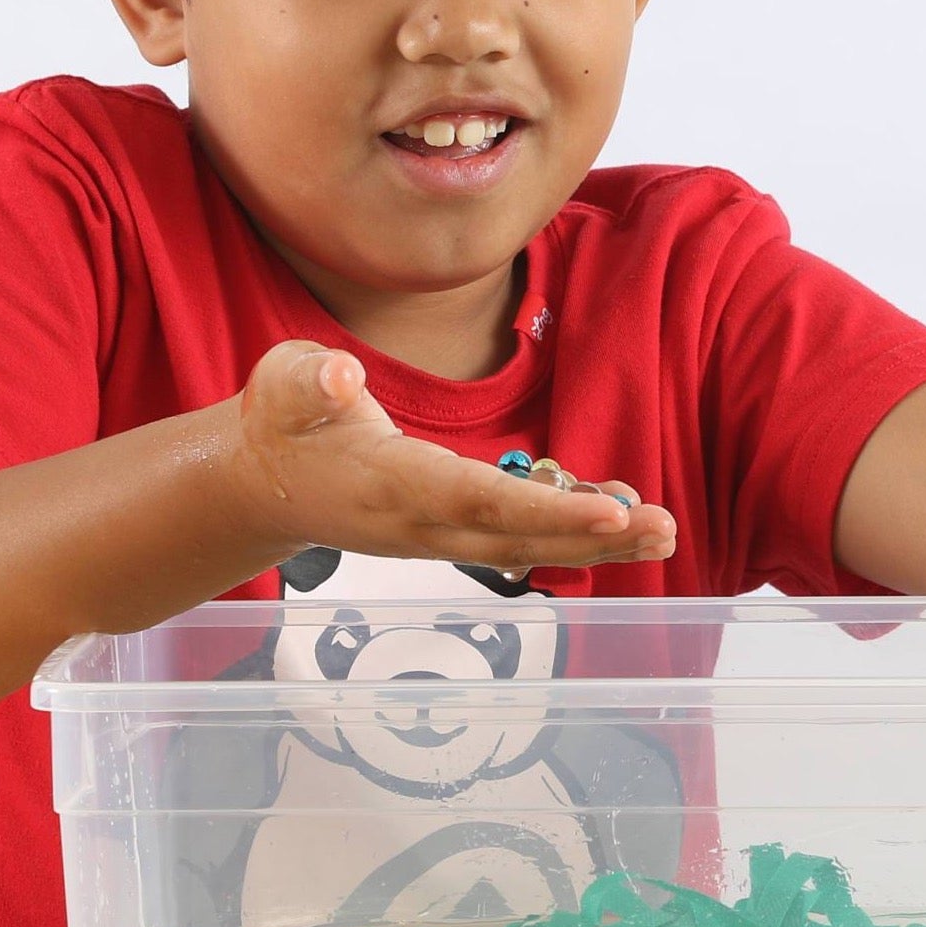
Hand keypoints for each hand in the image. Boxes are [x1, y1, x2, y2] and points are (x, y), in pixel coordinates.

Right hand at [231, 341, 675, 572]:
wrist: (260, 484)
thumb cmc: (281, 424)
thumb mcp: (282, 383)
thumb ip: (310, 380)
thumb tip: (341, 377)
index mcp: (388, 484)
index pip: (476, 501)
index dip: (544, 511)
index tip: (608, 512)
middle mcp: (420, 525)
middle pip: (515, 539)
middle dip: (591, 537)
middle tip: (664, 530)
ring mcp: (436, 539)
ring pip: (523, 549)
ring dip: (594, 544)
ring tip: (662, 534)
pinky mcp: (449, 535)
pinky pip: (517, 541)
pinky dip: (570, 535)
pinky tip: (622, 521)